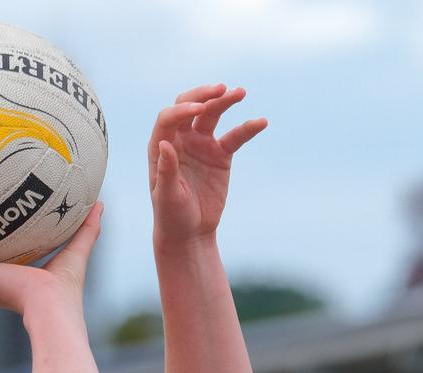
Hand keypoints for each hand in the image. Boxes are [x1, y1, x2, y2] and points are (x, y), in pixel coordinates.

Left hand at [148, 85, 266, 250]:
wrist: (190, 233)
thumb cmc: (172, 216)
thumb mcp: (167, 196)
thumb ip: (166, 170)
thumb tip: (165, 144)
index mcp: (161, 147)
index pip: (169, 118)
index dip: (183, 110)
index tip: (199, 110)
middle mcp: (180, 140)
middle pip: (189, 107)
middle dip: (203, 95)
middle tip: (220, 89)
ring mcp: (200, 145)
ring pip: (212, 115)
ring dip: (225, 101)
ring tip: (240, 92)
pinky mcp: (220, 154)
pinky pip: (235, 136)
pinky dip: (247, 128)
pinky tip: (261, 122)